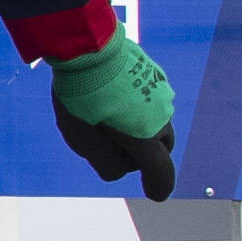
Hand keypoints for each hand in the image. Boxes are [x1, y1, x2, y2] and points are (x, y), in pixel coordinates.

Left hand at [52, 31, 176, 198]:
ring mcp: (162, 94)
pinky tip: (112, 96)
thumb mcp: (80, 135)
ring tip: (103, 114)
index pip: (159, 169)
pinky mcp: (156, 76)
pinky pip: (150, 100)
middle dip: (142, 154)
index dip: (158, 184)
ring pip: (155, 122)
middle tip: (110, 145)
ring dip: (138, 127)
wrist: (88, 46)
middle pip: (159, 147)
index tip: (156, 194)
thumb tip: (118, 172)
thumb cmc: (80, 93)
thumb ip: (103, 160)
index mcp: (145, 136)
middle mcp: (161, 116)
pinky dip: (138, 107)